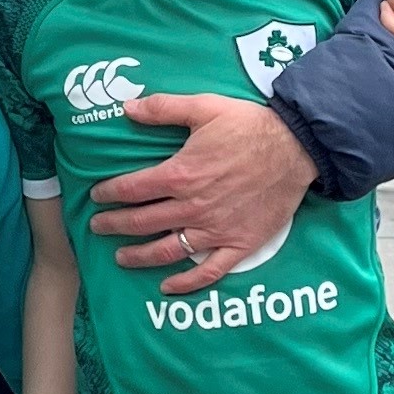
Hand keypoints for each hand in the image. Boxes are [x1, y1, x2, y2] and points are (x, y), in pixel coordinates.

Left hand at [88, 90, 315, 284]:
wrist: (297, 148)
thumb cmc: (250, 126)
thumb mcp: (205, 107)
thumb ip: (163, 109)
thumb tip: (128, 108)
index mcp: (181, 174)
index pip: (132, 189)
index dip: (109, 193)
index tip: (97, 196)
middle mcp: (193, 207)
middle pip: (141, 222)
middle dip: (114, 225)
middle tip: (98, 227)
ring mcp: (215, 229)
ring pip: (167, 250)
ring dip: (139, 256)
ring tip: (121, 257)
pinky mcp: (239, 244)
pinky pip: (208, 270)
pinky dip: (186, 283)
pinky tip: (167, 287)